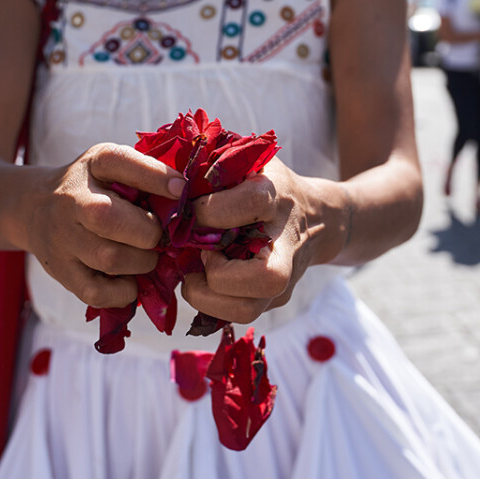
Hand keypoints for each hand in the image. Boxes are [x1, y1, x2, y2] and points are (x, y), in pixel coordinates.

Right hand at [26, 143, 184, 308]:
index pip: (120, 162)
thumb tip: (186, 193)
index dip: (155, 177)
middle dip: (148, 231)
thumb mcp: (113, 166)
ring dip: (142, 263)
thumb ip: (147, 173)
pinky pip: (97, 292)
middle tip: (158, 236)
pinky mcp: (61, 273)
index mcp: (93, 165)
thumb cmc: (93, 186)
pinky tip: (130, 278)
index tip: (181, 191)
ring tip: (147, 257)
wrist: (35, 208)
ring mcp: (62, 239)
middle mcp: (71, 200)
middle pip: (108, 217)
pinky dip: (124, 291)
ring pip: (108, 258)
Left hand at [183, 157, 325, 324]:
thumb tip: (163, 174)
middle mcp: (285, 243)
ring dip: (206, 298)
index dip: (211, 210)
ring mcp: (285, 278)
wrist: (315, 218)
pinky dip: (211, 304)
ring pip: (247, 309)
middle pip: (265, 278)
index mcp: (275, 197)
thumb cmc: (268, 186)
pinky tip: (202, 281)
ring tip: (192, 275)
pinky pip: (238, 315)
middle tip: (197, 257)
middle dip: (216, 275)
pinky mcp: (277, 300)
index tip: (190, 210)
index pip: (250, 203)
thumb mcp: (247, 163)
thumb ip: (212, 165)